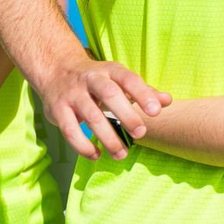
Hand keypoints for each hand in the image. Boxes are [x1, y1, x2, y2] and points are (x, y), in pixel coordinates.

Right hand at [36, 54, 172, 160]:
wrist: (55, 69)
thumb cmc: (96, 79)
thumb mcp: (117, 79)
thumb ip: (142, 91)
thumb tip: (168, 101)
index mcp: (109, 70)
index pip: (128, 79)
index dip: (142, 94)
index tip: (156, 111)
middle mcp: (90, 79)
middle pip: (109, 94)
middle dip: (126, 114)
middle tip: (141, 133)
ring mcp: (72, 94)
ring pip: (90, 116)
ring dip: (107, 137)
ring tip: (122, 154)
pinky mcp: (57, 110)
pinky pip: (70, 130)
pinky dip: (83, 146)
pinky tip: (96, 155)